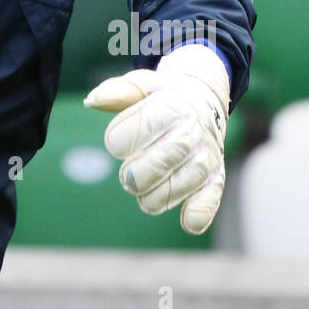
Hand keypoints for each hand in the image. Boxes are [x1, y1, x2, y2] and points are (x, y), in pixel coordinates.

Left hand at [83, 45, 229, 234]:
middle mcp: (193, 131)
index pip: (142, 128)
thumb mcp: (140, 87)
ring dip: (156, 197)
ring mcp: (207, 156)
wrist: (202, 105)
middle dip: (136, 175)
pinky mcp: (215, 178)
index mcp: (173, 106)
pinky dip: (199, 212)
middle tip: (127, 177)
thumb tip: (92, 100)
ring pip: (182, 183)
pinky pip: (211, 198)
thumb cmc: (161, 99)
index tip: (116, 142)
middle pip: (163, 159)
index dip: (119, 140)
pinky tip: (187, 221)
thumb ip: (116, 92)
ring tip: (143, 194)